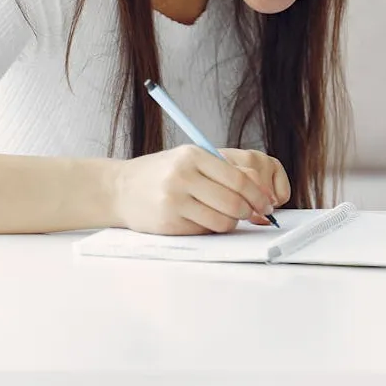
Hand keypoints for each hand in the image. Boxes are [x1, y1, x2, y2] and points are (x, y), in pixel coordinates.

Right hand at [111, 145, 277, 234]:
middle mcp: (183, 176)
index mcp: (193, 155)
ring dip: (232, 222)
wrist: (120, 188)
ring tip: (227, 217)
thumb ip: (223, 169)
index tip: (266, 203)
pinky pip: (204, 231)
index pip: (239, 178)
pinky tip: (204, 220)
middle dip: (250, 211)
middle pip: (234, 201)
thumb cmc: (162, 173)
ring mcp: (174, 200)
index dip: (258, 195)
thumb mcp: (190, 159)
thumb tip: (261, 190)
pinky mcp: (168, 223)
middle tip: (254, 214)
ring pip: (222, 220)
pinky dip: (211, 228)